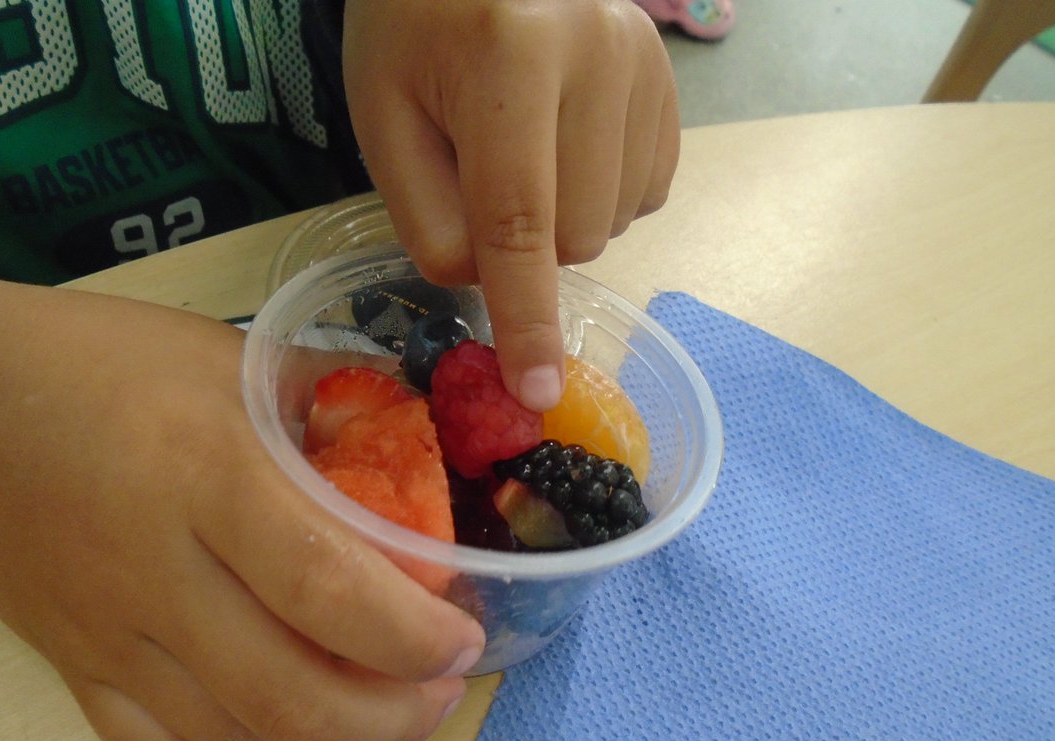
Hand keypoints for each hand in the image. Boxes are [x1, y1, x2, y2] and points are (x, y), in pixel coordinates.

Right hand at [0, 260, 484, 740]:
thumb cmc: (96, 363)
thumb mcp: (223, 355)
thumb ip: (325, 395)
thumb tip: (412, 426)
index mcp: (209, 479)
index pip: (327, 585)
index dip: (411, 634)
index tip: (462, 642)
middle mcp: (159, 573)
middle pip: (288, 694)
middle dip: (388, 718)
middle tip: (437, 693)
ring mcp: (108, 632)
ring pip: (232, 732)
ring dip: (324, 738)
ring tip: (376, 707)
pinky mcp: (69, 662)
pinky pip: (155, 740)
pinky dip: (228, 740)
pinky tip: (264, 707)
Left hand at [343, 0, 679, 410]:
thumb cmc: (412, 28)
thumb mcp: (383, 115)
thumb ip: (426, 215)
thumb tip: (492, 289)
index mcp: (511, 56)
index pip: (520, 222)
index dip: (527, 319)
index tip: (536, 391)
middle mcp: (599, 53)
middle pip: (575, 237)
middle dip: (525, 243)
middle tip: (483, 174)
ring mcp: (648, 64)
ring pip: (614, 224)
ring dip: (563, 218)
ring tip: (526, 144)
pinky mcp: (671, 82)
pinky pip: (646, 195)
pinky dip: (601, 194)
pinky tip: (567, 142)